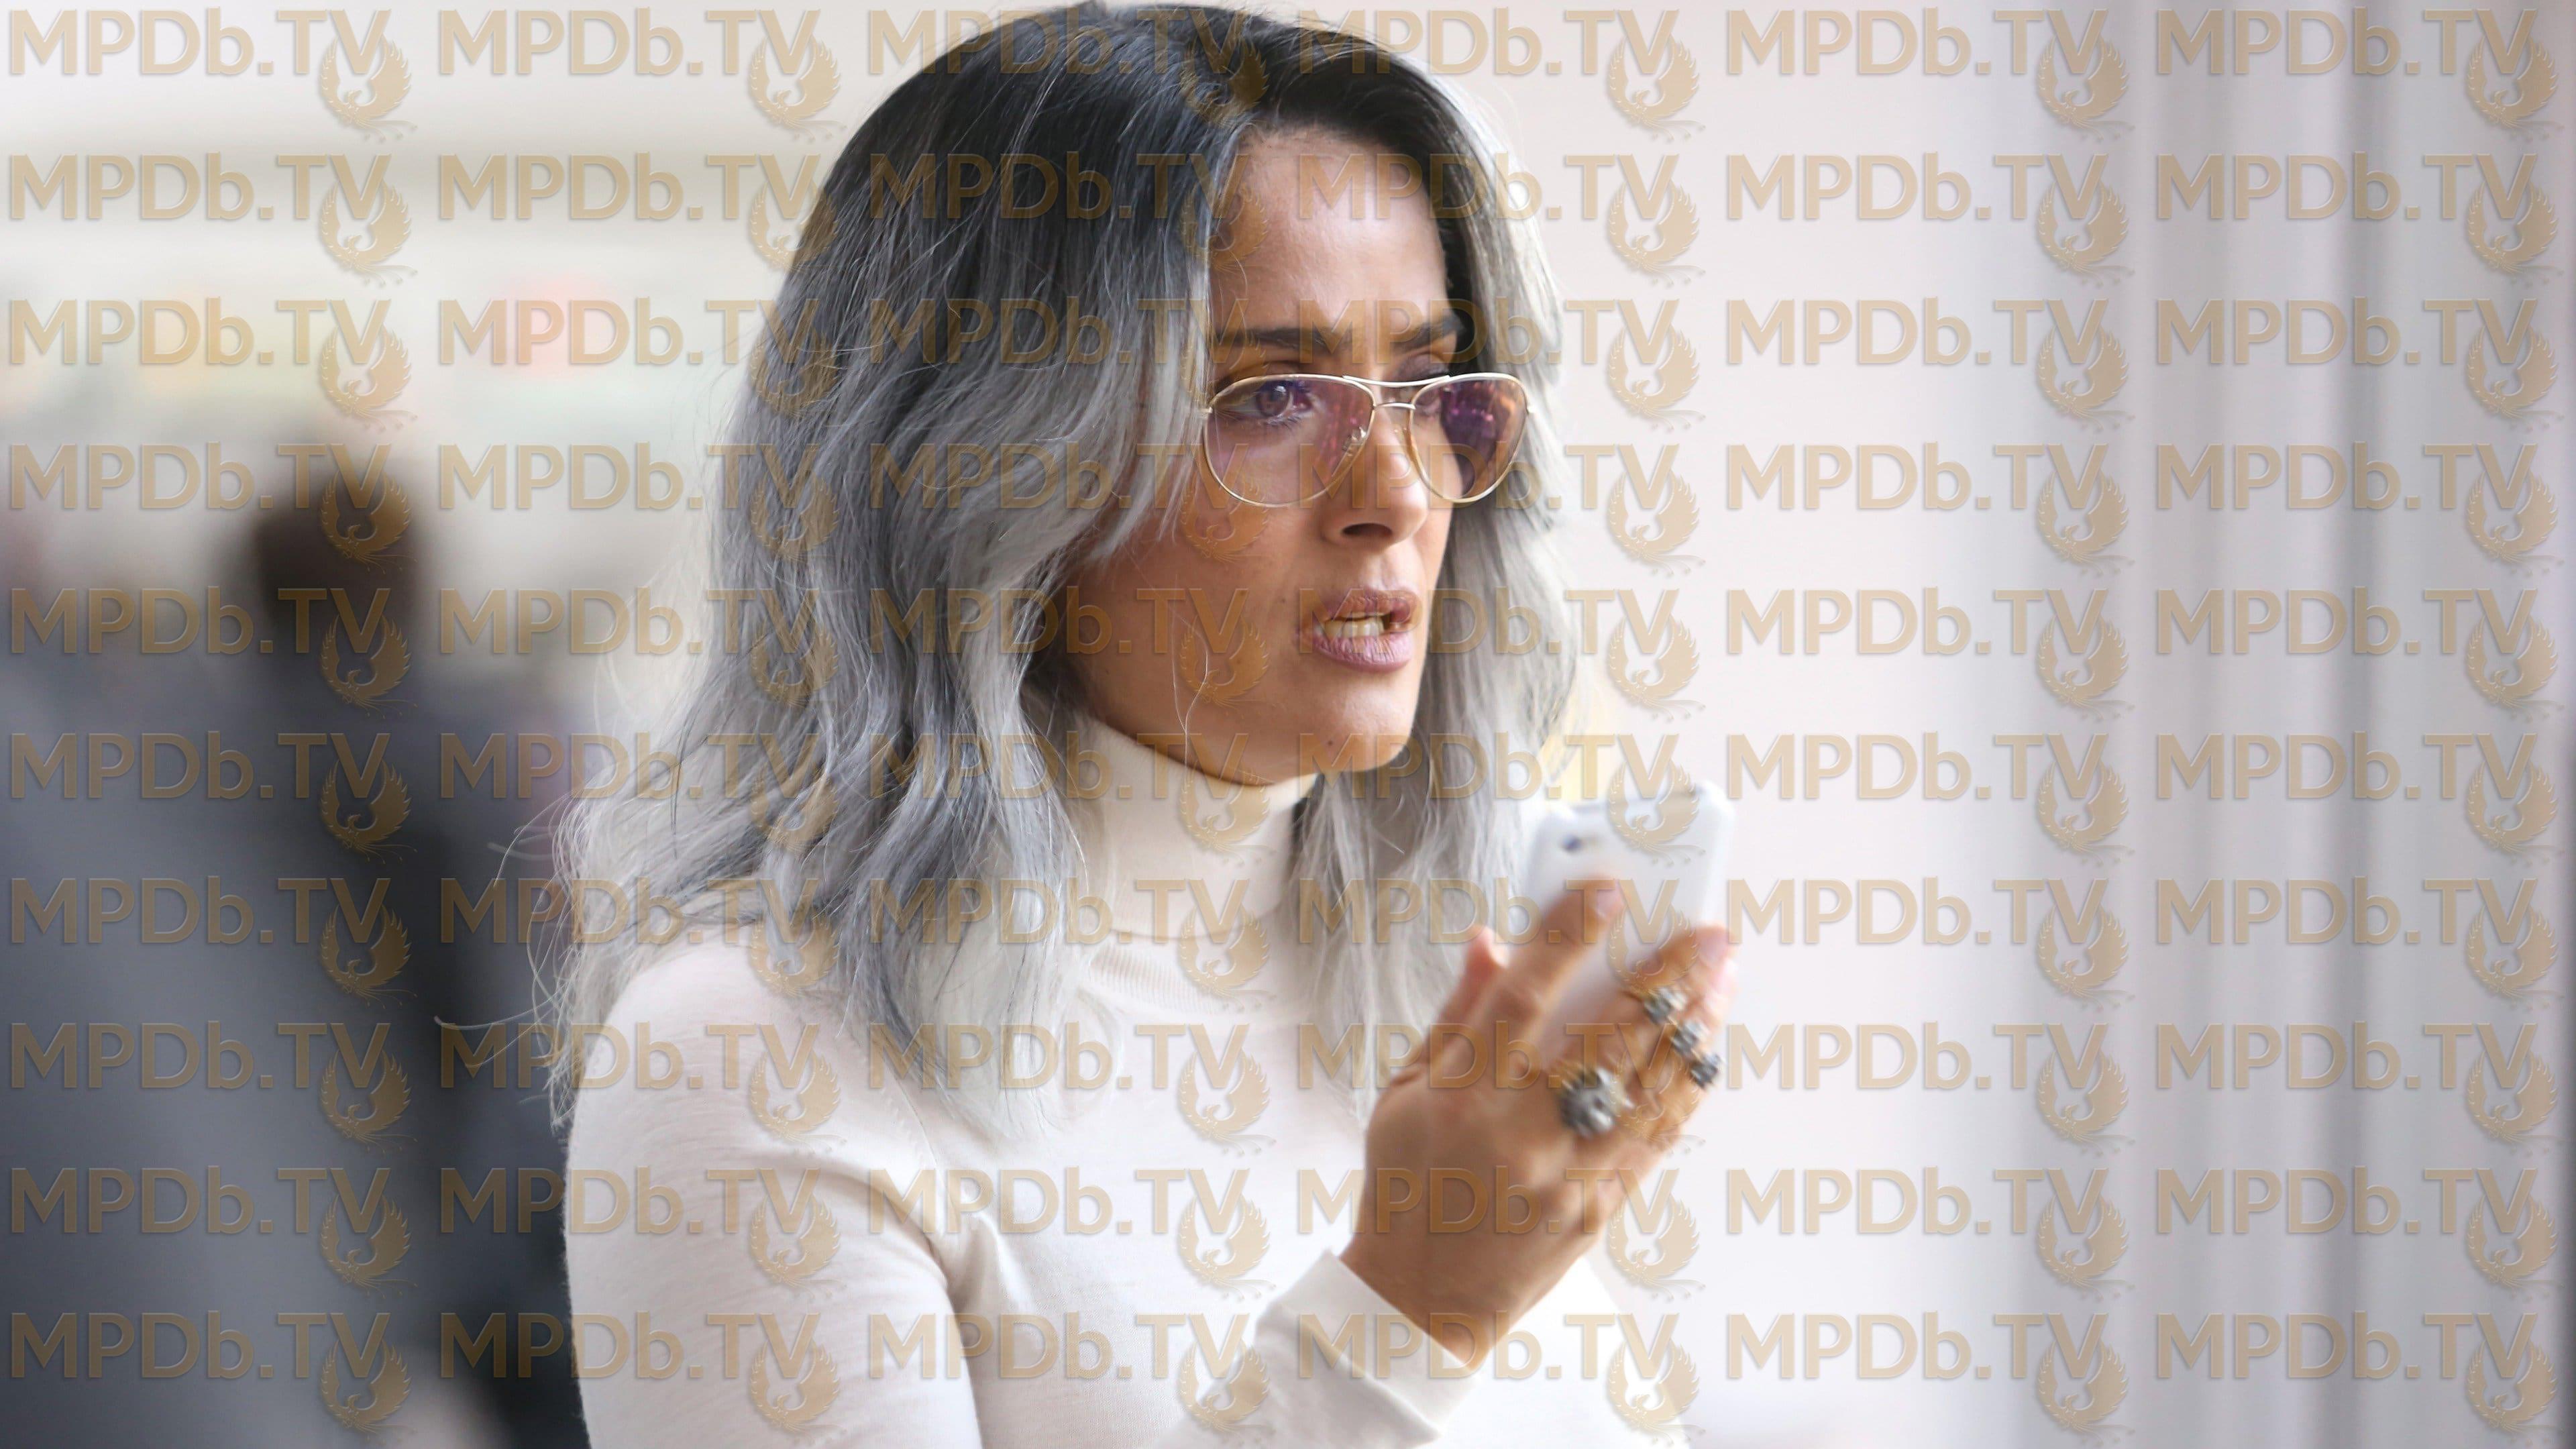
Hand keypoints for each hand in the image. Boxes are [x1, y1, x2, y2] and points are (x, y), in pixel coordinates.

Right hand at [1338, 879, 1737, 1367]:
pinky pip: (1654, 1140)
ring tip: (1723, 980)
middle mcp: (1518, 1132)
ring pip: (1647, 1088)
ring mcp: (1565, 1177)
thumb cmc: (1407, 1185)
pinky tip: (1705, 1052)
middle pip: (1608, 1038)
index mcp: (1460, 1095)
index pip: (1523, 994)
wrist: (1419, 1301)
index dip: (1568, 935)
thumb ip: (1456, 1014)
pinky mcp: (1596, 1211)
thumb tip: (1492, 940)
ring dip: (1693, 1028)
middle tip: (1710, 933)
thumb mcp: (1403, 1093)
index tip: (1609, 891)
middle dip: (1667, 978)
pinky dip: (1684, 1090)